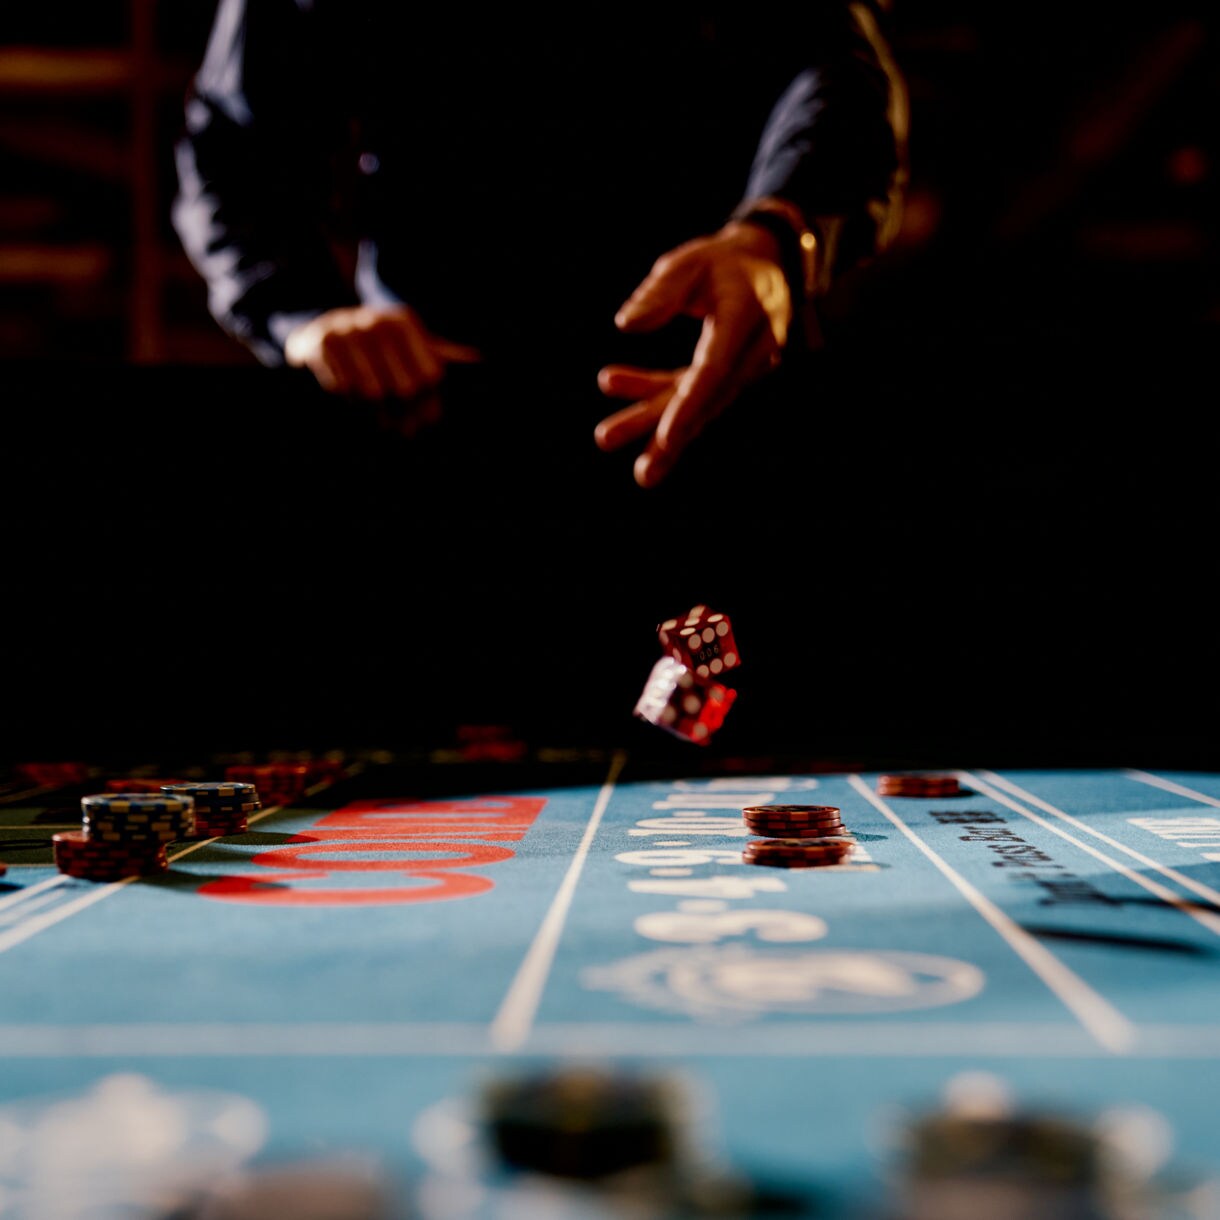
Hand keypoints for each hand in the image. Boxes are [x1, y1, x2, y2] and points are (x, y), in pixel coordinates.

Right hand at [284, 304, 480, 415]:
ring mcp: (346, 329)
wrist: (317, 330)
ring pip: (372, 393)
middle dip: (403, 417)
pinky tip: (351, 409)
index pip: (430, 377)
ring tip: (378, 425)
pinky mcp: (320, 342)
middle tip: (400, 433)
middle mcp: (377, 321)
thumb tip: (477, 362)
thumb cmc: (373, 349)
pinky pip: (342, 389)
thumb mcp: (406, 345)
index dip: (430, 408)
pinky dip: (348, 406)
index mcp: (404, 322)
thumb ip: (439, 355)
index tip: (424, 427)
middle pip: (404, 389)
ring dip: (375, 417)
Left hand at [594, 222, 792, 487]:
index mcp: (746, 318)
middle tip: (642, 475)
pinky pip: (686, 391)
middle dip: (669, 440)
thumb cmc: (725, 260)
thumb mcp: (693, 260)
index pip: (715, 371)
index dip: (689, 406)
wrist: (767, 265)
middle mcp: (749, 353)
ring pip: (694, 405)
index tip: (666, 438)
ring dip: (652, 426)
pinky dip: (650, 391)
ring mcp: (738, 369)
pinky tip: (610, 381)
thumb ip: (661, 290)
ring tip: (606, 437)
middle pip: (704, 403)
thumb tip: (625, 324)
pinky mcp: (722, 375)